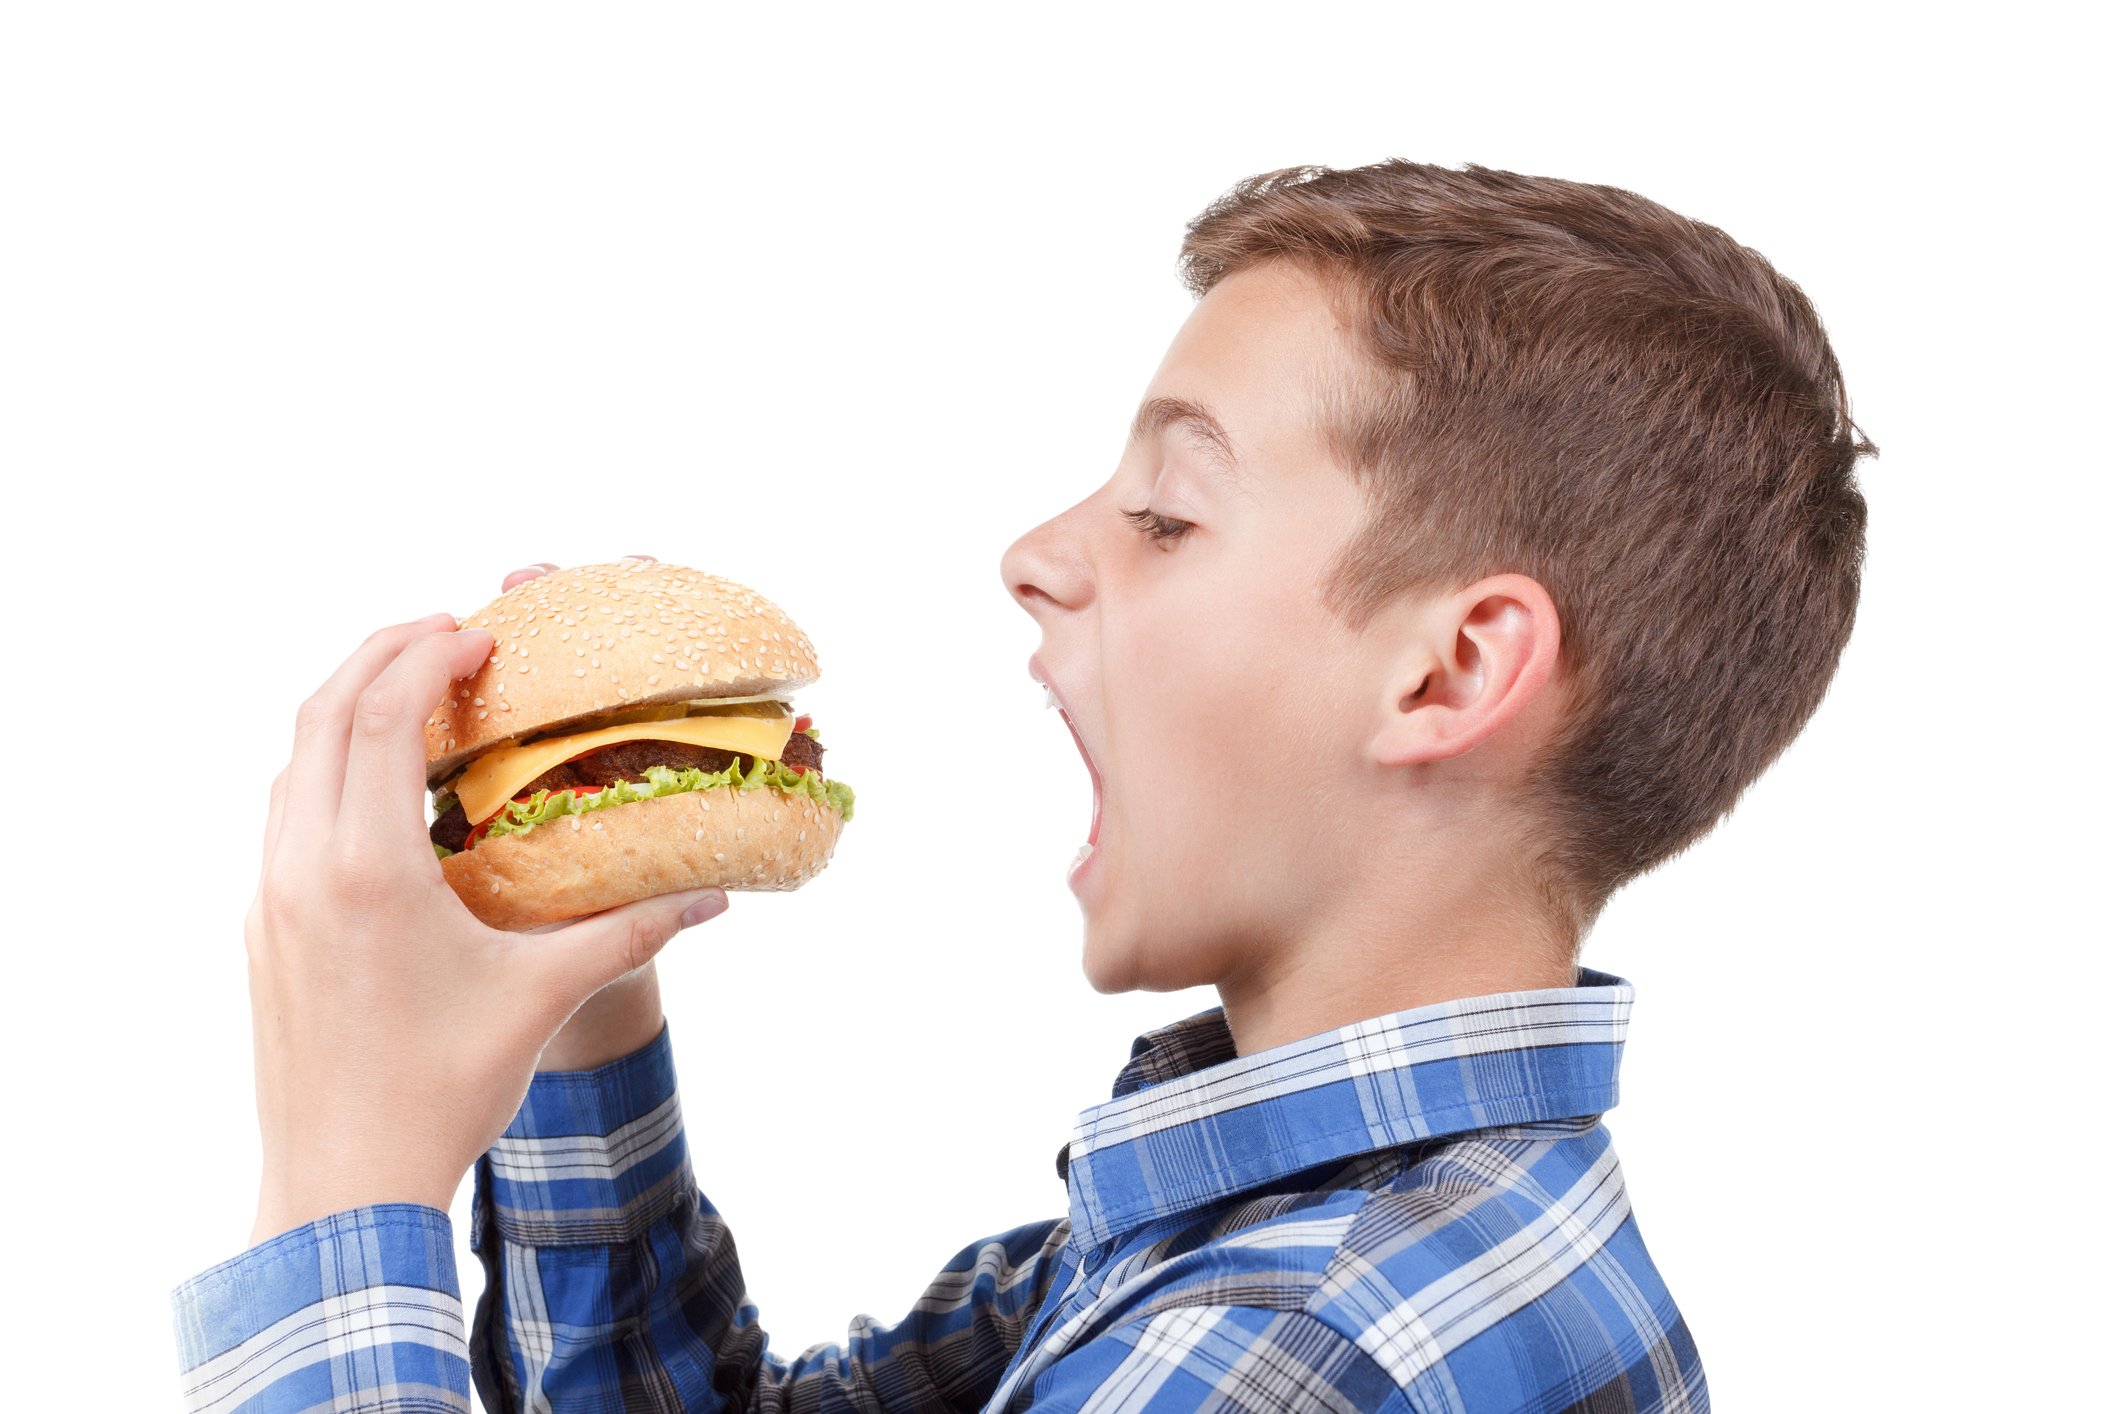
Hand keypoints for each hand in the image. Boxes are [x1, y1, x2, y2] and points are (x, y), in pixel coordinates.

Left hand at [244, 595, 725, 1246]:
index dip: (427, 658)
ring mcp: (271, 897)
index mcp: (367, 869)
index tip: (481, 635)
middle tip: (447, 633)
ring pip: (291, 762)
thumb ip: (630, 932)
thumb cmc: (442, 1091)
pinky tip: (377, 786)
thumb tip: (716, 898)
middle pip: (319, 714)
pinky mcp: (264, 927)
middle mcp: (302, 867)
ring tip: (411, 689)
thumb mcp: (543, 999)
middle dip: (380, 654)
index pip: (379, 716)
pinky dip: (325, 766)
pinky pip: (283, 813)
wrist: (342, 1185)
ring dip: (345, 706)